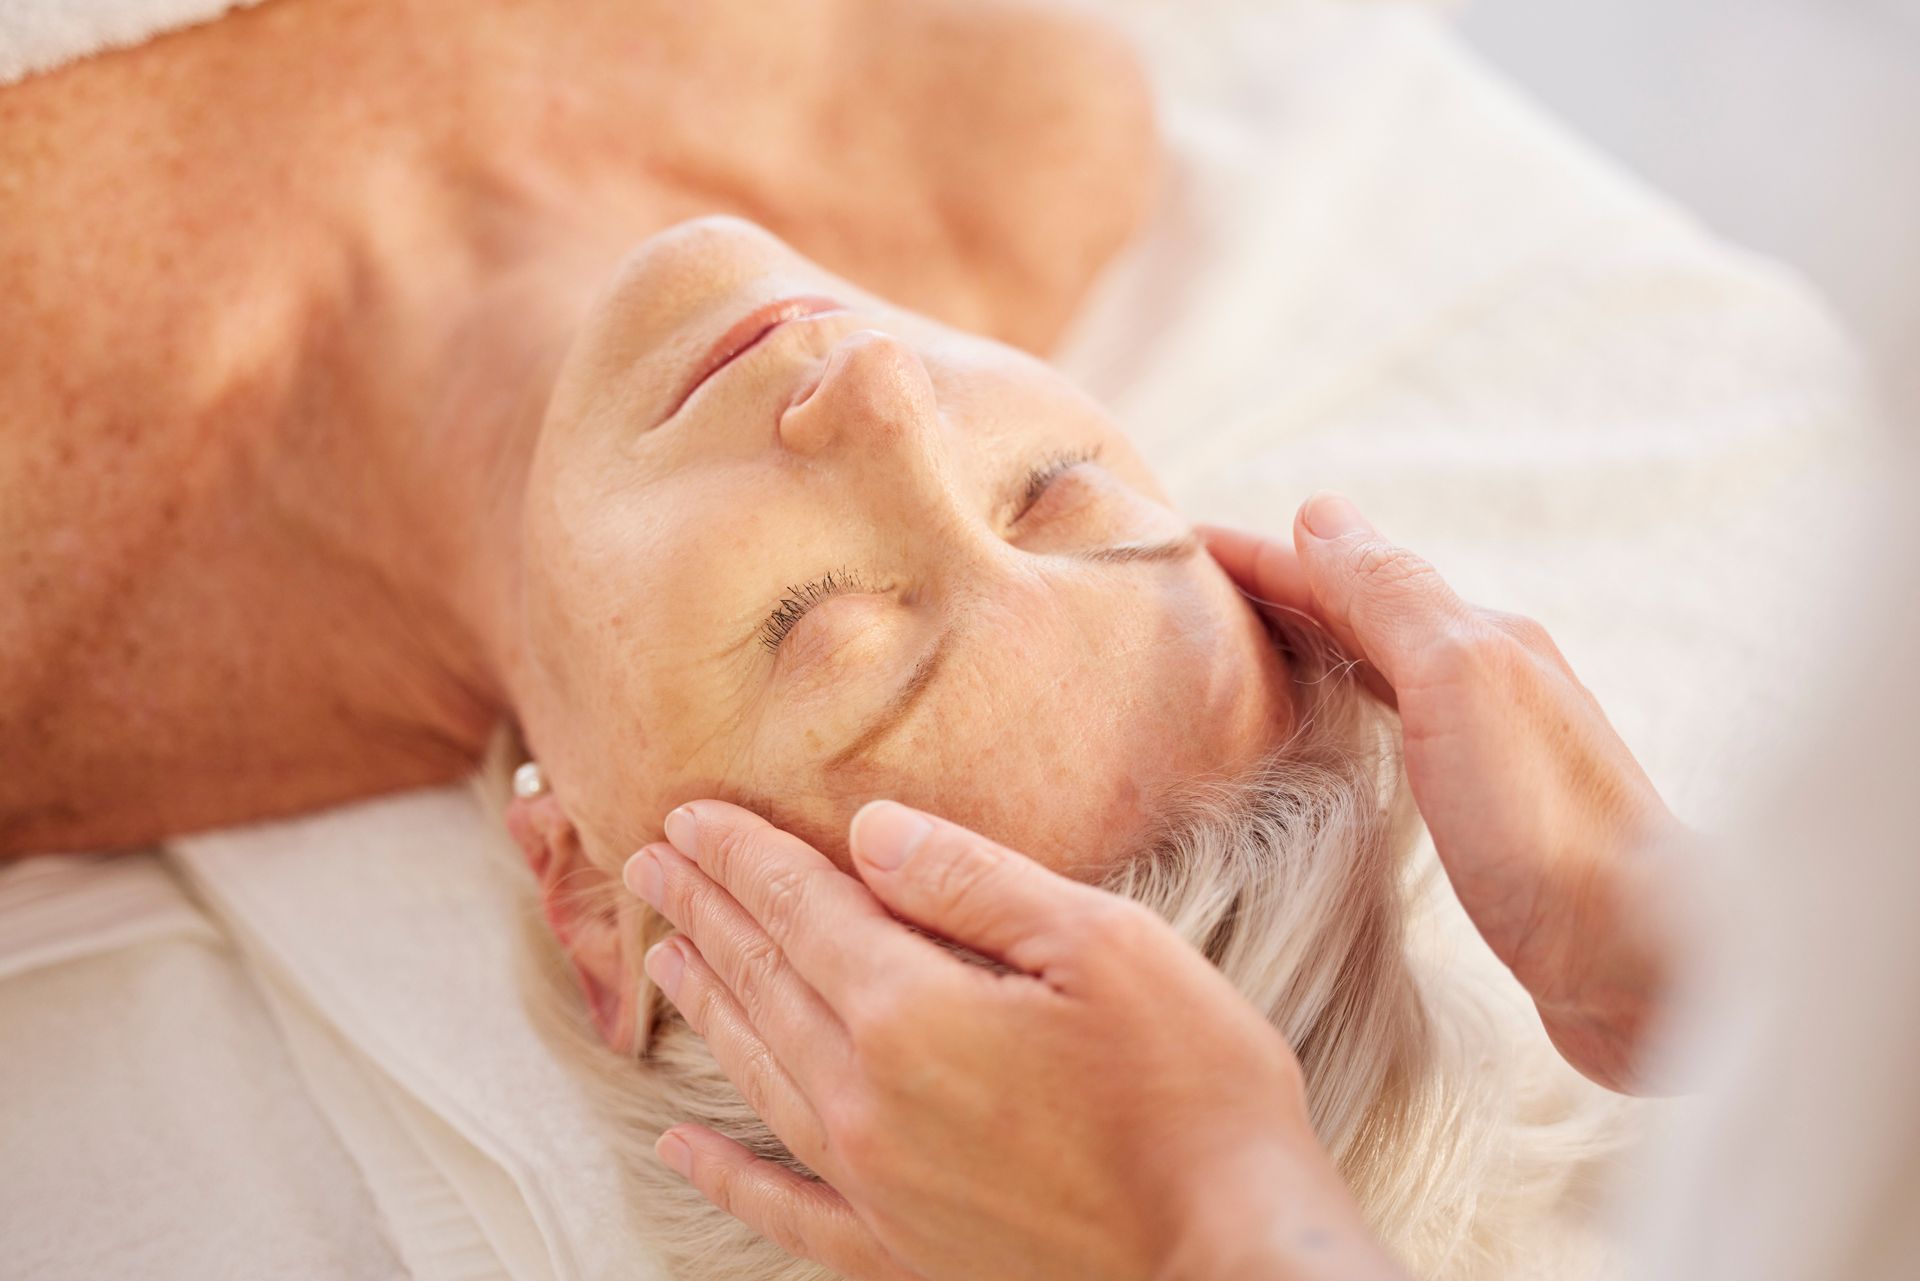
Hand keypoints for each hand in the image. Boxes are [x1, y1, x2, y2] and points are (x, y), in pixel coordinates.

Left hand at [623, 799, 1409, 1280]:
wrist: (1228, 1260)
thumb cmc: (1191, 1092)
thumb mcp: (1104, 945)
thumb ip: (972, 884)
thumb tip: (870, 835)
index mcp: (911, 1011)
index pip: (799, 908)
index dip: (740, 856)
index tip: (685, 816)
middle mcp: (865, 1100)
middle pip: (763, 981)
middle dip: (703, 912)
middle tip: (647, 862)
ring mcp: (874, 1184)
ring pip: (760, 1072)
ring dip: (707, 1005)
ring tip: (664, 957)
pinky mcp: (899, 1252)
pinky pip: (781, 1207)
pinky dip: (725, 1174)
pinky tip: (681, 1148)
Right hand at [1202, 494, 1690, 1092]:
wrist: (1646, 962)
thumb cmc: (1547, 826)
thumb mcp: (1456, 683)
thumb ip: (1390, 598)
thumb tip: (1321, 514)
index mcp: (1475, 638)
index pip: (1342, 574)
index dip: (1257, 558)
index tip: (1174, 543)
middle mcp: (1486, 680)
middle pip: (1359, 615)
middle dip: (1277, 595)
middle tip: (1188, 596)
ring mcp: (1491, 749)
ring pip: (1377, 674)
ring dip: (1309, 651)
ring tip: (1238, 658)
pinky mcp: (1490, 819)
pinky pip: (1393, 736)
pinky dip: (1342, 714)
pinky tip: (1325, 744)